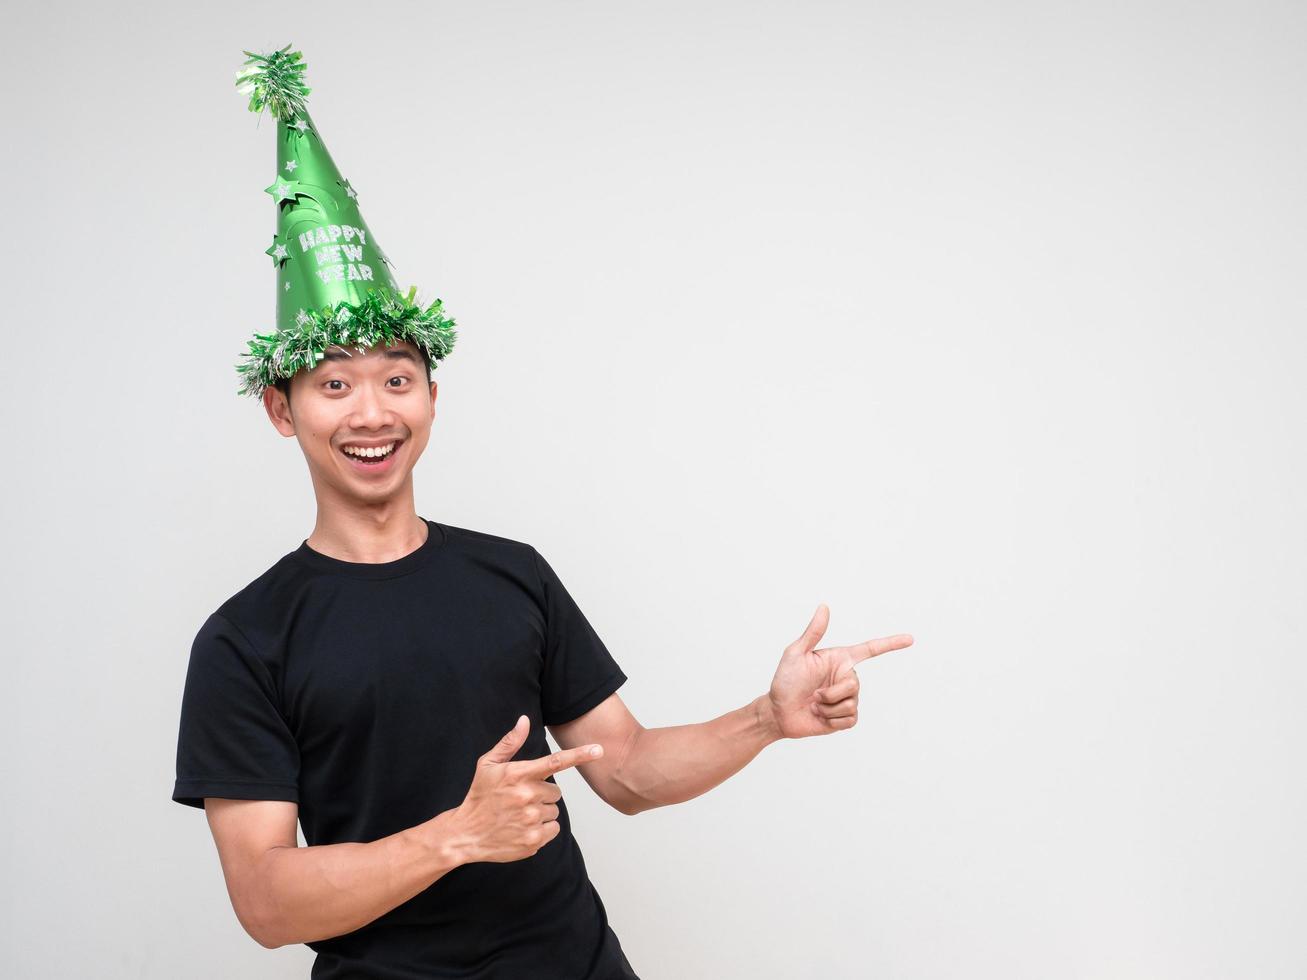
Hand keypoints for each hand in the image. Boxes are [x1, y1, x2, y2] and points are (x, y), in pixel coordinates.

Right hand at [448, 715, 603, 863]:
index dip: (580, 754)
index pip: (555, 762)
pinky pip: (552, 829)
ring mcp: (530, 820)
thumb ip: (510, 742)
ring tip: (519, 814)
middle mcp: (527, 796)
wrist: (466, 834)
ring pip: (554, 811)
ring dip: (541, 812)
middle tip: (521, 798)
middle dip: (542, 793)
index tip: (599, 750)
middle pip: (556, 791)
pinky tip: (522, 828)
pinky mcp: (533, 840)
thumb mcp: (488, 765)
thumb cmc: (479, 796)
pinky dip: (542, 829)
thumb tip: (524, 720)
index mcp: (518, 774)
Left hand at [765, 604, 912, 738]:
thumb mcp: (795, 654)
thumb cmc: (785, 681)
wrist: (779, 713)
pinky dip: (831, 720)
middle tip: (813, 694)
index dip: (890, 644)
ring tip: (814, 705)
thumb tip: (824, 607)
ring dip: (828, 707)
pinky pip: (849, 719)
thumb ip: (812, 632)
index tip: (910, 639)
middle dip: (831, 692)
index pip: (870, 650)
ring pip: (851, 703)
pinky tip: (820, 717)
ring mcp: (847, 698)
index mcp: (839, 660)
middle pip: (854, 684)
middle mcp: (846, 677)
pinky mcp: (845, 718)